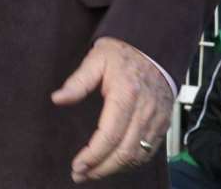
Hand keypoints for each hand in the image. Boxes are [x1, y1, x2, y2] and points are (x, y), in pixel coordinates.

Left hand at [52, 36, 171, 181]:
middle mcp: (145, 111)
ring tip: (92, 173)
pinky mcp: (163, 123)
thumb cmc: (121, 52)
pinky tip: (114, 164)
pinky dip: (131, 163)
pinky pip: (149, 151)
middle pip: (125, 152)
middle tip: (80, 174)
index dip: (94, 155)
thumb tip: (57, 99)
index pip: (110, 135)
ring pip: (138, 156)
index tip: (78, 165)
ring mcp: (157, 119)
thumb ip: (77, 82)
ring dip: (115, 169)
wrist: (153, 46)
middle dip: (102, 168)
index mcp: (126, 95)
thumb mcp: (95, 59)